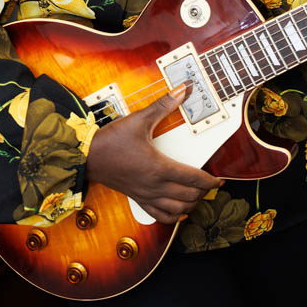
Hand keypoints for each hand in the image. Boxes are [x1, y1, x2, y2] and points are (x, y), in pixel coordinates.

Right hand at [84, 84, 221, 223]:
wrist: (87, 156)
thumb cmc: (111, 139)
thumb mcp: (139, 119)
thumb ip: (164, 105)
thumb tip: (183, 89)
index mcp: (159, 167)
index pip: (193, 178)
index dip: (210, 181)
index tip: (219, 180)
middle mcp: (155, 185)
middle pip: (188, 196)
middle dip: (203, 191)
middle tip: (210, 184)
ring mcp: (146, 194)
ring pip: (176, 209)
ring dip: (190, 204)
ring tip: (197, 196)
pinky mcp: (137, 198)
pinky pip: (158, 215)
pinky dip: (173, 217)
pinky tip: (180, 214)